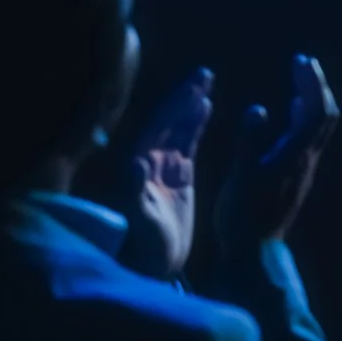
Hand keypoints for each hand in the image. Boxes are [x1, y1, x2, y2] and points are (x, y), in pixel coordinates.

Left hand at [118, 68, 212, 279]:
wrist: (153, 267)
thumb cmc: (146, 248)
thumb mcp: (141, 221)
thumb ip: (135, 192)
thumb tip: (134, 162)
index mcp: (142, 168)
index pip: (159, 129)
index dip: (175, 107)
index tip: (194, 88)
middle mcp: (150, 163)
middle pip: (168, 121)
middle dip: (184, 96)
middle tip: (204, 73)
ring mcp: (163, 169)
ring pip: (178, 128)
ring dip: (191, 104)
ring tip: (206, 82)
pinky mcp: (178, 178)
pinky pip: (187, 143)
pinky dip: (195, 124)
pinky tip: (207, 108)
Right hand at [215, 54, 340, 248]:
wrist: (253, 255)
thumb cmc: (242, 217)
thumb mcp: (240, 177)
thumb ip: (250, 143)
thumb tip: (258, 110)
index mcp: (294, 156)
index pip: (315, 111)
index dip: (312, 83)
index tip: (300, 60)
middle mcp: (306, 160)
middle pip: (325, 115)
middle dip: (317, 86)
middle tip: (303, 63)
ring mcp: (303, 169)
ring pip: (320, 127)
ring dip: (313, 100)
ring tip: (300, 80)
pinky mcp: (296, 177)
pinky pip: (309, 138)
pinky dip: (304, 117)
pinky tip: (290, 114)